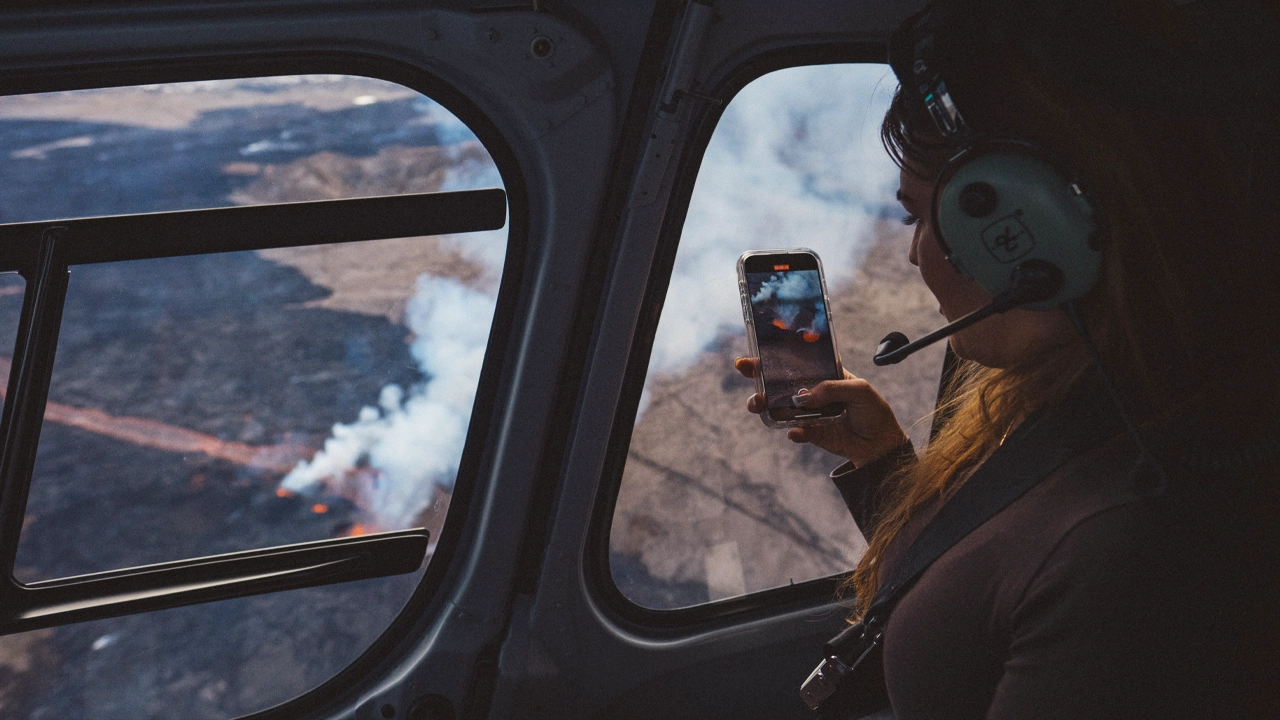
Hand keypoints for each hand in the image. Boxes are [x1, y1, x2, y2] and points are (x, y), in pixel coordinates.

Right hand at [734, 357, 908, 466]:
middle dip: (758, 376)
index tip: (753, 354)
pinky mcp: (810, 434)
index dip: (773, 357)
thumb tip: (802, 399)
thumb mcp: (859, 390)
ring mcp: (808, 414)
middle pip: (778, 382)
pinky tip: (796, 432)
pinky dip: (793, 432)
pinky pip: (795, 431)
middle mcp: (810, 392)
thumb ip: (832, 389)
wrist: (881, 444)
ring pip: (778, 407)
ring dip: (765, 405)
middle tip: (745, 371)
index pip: (795, 362)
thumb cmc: (873, 410)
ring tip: (758, 404)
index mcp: (822, 374)